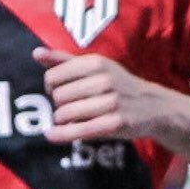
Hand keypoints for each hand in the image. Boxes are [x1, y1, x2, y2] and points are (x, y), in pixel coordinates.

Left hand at [34, 47, 164, 143]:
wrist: (153, 106)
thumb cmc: (118, 85)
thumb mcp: (96, 67)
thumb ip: (64, 60)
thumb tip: (36, 53)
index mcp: (96, 63)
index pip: (53, 77)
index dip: (50, 87)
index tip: (59, 91)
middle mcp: (103, 80)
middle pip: (58, 96)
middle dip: (59, 104)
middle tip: (70, 106)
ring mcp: (110, 102)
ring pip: (65, 114)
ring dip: (62, 119)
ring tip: (71, 118)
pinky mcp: (114, 123)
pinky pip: (78, 130)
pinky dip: (61, 134)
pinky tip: (52, 135)